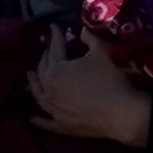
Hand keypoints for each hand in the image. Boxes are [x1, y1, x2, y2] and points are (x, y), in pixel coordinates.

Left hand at [27, 26, 152, 145]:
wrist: (122, 114)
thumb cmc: (111, 80)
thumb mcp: (101, 53)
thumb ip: (89, 38)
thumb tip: (82, 30)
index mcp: (56, 70)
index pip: (54, 48)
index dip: (56, 36)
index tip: (54, 27)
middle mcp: (49, 89)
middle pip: (43, 70)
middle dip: (45, 57)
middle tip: (48, 49)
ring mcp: (53, 110)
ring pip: (38, 94)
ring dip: (33, 83)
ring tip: (30, 75)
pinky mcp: (61, 125)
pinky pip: (46, 122)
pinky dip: (39, 120)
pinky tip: (32, 118)